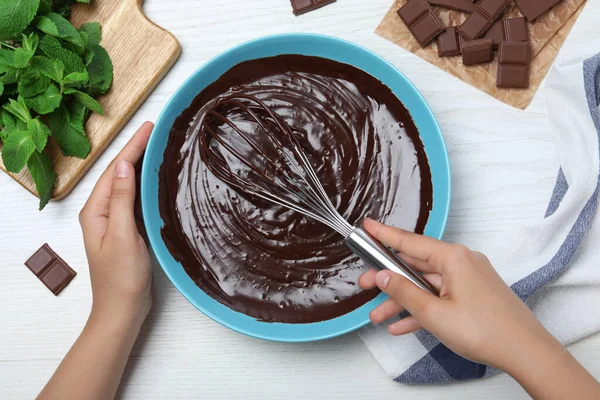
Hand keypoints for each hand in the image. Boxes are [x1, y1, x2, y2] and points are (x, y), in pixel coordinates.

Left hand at [79, 122, 153, 323]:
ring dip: (143, 165)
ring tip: (160, 146)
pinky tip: (158, 179)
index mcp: (96, 211)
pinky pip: (137, 199)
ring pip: (129, 185)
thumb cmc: (121, 277)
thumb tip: (123, 166)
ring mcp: (116, 221)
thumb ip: (121, 200)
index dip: (132, 147)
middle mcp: (103, 212)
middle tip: (158, 130)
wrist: (123, 309)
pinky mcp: (128, 230)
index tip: (150, 127)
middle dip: (137, 150)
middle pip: (120, 174)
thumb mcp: (122, 235)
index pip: (115, 170)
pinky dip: (147, 185)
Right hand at [358, 218, 554, 370]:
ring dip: (402, 300)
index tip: (367, 226)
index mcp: (453, 258)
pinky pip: (440, 297)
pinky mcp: (473, 296)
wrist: (526, 352)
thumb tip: (382, 276)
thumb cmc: (486, 330)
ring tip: (377, 315)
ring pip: (426, 285)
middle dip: (388, 278)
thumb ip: (404, 292)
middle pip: (415, 265)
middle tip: (363, 283)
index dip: (385, 234)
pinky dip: (422, 309)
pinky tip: (402, 325)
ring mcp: (468, 279)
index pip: (410, 242)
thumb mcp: (434, 313)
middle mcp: (461, 262)